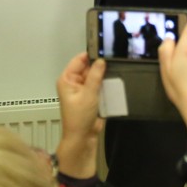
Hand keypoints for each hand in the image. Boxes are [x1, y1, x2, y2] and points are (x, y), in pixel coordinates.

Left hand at [55, 52, 105, 177]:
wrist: (82, 137)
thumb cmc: (79, 117)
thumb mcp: (88, 94)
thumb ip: (95, 76)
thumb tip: (101, 60)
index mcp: (67, 79)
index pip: (79, 60)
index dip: (92, 54)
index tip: (106, 49)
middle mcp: (74, 82)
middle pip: (89, 66)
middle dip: (100, 65)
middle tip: (116, 59)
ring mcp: (83, 89)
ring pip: (96, 75)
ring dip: (105, 75)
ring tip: (119, 68)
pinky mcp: (92, 95)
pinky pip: (100, 84)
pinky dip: (107, 83)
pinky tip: (117, 79)